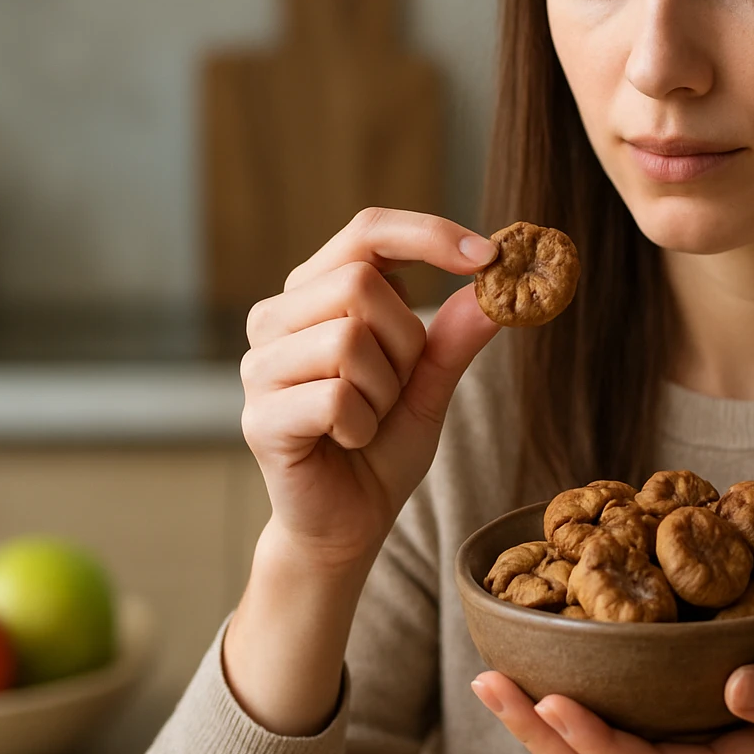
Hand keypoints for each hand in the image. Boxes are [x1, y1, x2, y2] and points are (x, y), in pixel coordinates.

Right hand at [237, 206, 501, 570]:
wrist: (349, 522)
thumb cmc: (383, 444)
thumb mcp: (431, 382)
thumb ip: (455, 334)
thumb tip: (494, 283)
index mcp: (313, 293)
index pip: (367, 231)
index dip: (429, 234)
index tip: (491, 255)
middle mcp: (275, 318)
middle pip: (362, 282)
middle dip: (406, 340)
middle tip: (397, 386)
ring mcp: (259, 366)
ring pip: (349, 338)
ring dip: (384, 389)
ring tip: (367, 418)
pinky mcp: (259, 417)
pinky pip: (337, 397)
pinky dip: (363, 425)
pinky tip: (348, 441)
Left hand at [471, 629, 753, 753]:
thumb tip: (735, 688)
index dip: (596, 742)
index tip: (551, 698)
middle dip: (542, 735)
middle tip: (487, 682)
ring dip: (544, 727)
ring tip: (492, 680)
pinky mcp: (687, 731)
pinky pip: (621, 734)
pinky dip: (576, 710)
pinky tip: (542, 674)